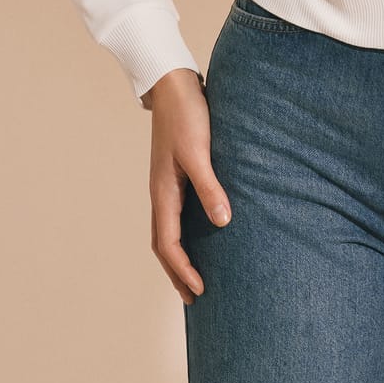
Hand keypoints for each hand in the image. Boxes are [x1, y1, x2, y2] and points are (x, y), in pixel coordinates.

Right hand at [145, 69, 232, 304]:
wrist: (173, 85)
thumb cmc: (187, 115)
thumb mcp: (199, 151)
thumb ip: (209, 186)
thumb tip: (222, 222)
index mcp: (163, 192)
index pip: (168, 244)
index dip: (183, 270)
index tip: (200, 292)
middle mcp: (161, 192)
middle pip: (164, 244)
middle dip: (177, 272)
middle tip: (195, 297)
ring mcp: (167, 184)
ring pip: (168, 230)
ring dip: (179, 256)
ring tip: (195, 275)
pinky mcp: (176, 174)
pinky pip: (177, 214)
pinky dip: (185, 233)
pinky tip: (203, 232)